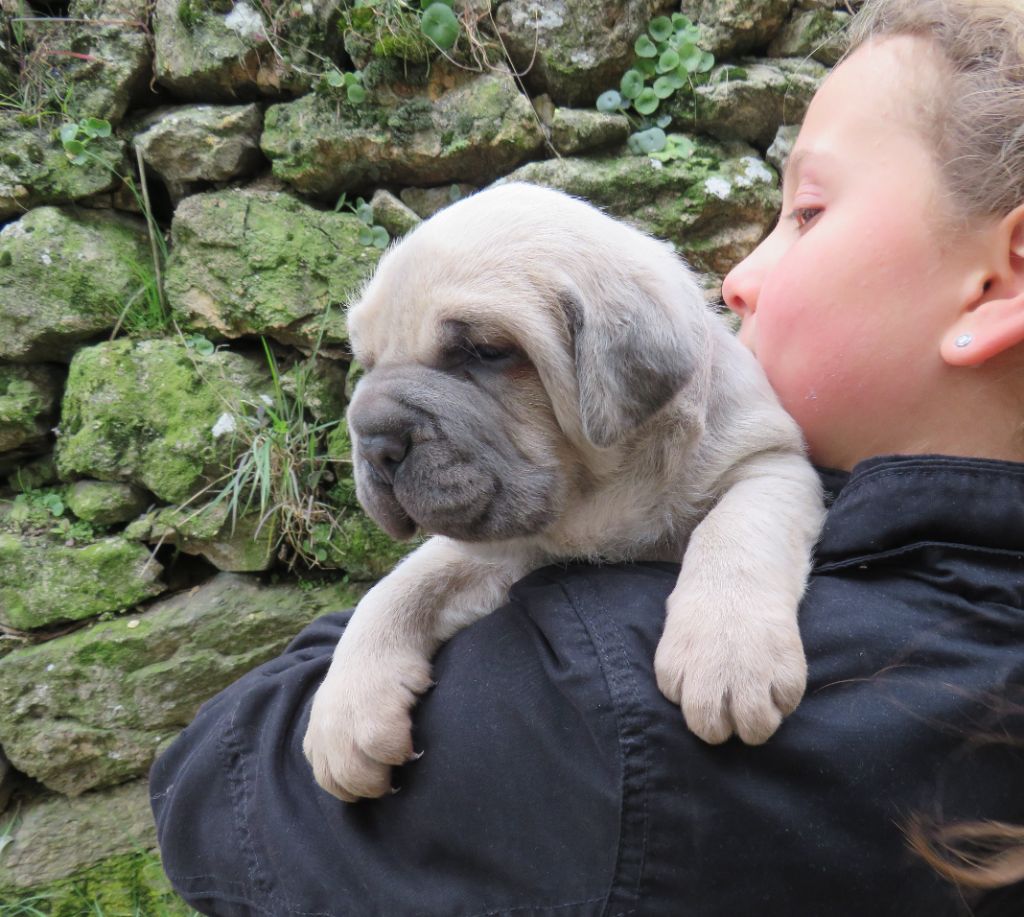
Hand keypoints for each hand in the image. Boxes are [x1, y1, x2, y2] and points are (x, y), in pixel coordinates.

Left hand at [303, 637, 433, 801]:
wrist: (386, 628)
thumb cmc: (372, 672)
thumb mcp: (343, 706)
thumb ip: (342, 739)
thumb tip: (358, 780)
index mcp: (318, 730)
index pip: (329, 780)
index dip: (355, 787)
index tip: (378, 778)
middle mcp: (327, 728)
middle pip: (346, 782)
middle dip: (374, 785)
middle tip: (396, 772)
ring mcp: (348, 721)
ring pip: (364, 776)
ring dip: (389, 773)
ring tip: (406, 755)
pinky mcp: (375, 712)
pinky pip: (388, 752)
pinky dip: (403, 751)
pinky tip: (413, 737)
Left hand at [654, 585, 806, 744]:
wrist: (744, 555)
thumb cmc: (709, 583)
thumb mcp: (678, 619)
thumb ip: (683, 653)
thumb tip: (690, 682)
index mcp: (675, 661)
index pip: (679, 703)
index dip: (693, 694)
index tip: (705, 680)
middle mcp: (708, 673)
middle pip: (709, 729)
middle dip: (722, 728)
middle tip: (732, 712)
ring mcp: (748, 671)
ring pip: (753, 727)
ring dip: (758, 724)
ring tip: (760, 707)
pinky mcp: (785, 663)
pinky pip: (788, 702)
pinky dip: (786, 698)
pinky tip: (779, 680)